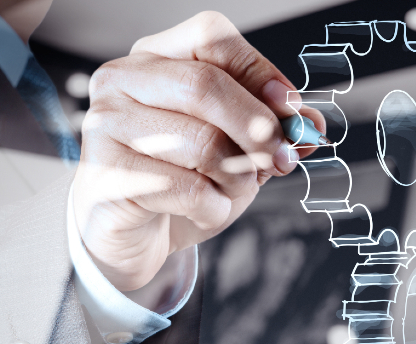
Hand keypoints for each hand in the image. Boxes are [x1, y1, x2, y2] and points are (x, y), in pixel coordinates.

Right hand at [72, 12, 322, 290]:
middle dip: (258, 127)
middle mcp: (121, 83)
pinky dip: (215, 207)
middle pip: (205, 86)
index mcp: (154, 59)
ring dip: (239, 176)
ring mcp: (106, 128)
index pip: (210, 36)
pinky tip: (207, 209)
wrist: (137, 235)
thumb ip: (269, 128)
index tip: (292, 108)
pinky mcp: (107, 178)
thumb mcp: (235, 148)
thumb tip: (309, 124)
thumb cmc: (182, 181)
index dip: (259, 70)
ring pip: (201, 143)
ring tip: (235, 189)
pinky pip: (186, 189)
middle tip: (283, 157)